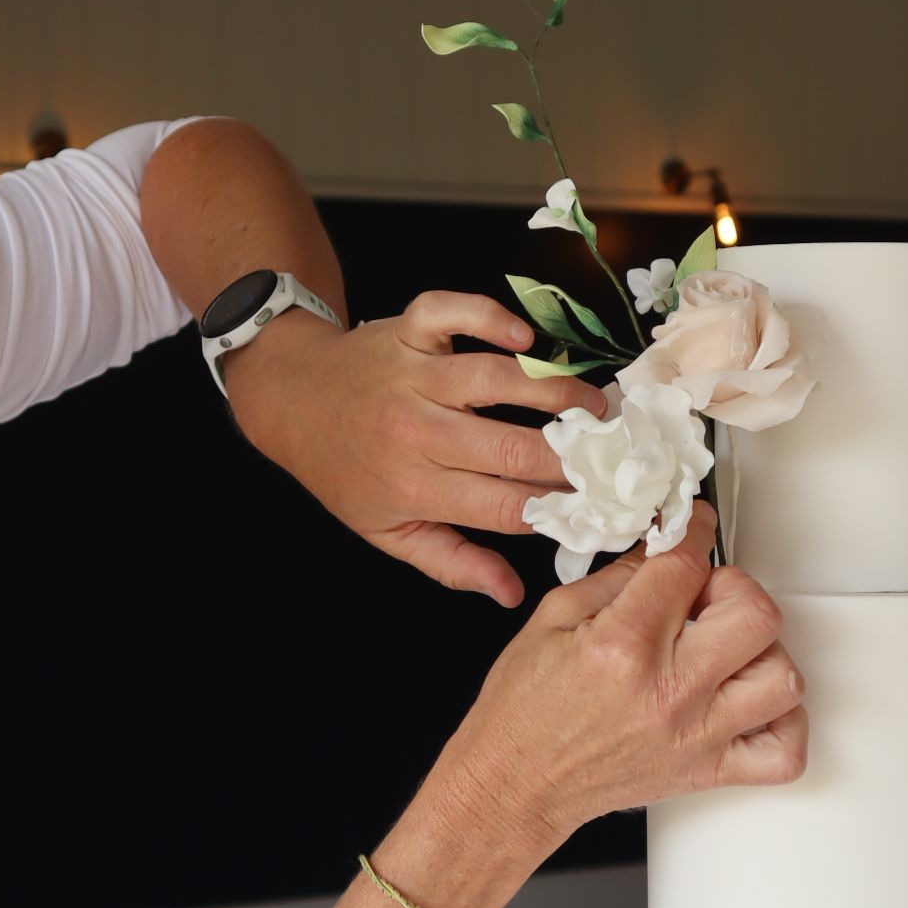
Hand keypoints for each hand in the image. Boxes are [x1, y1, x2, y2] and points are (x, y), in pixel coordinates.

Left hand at [224, 291, 609, 607]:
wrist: (292, 404)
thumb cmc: (348, 473)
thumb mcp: (389, 532)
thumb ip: (452, 563)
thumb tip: (510, 593)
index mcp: (414, 489)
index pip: (502, 505)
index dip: (556, 508)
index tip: (597, 506)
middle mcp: (415, 432)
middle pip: (508, 447)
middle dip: (570, 456)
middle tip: (614, 457)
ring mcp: (412, 376)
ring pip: (495, 379)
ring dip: (554, 391)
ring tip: (594, 406)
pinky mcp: (410, 330)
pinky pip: (452, 314)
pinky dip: (490, 318)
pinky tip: (526, 340)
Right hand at [421, 502, 809, 852]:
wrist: (514, 785)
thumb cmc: (524, 712)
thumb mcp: (552, 619)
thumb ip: (616, 578)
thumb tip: (661, 549)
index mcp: (622, 646)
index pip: (686, 564)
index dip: (693, 529)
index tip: (693, 526)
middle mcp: (668, 692)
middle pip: (754, 615)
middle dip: (732, 587)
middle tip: (703, 595)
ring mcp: (695, 735)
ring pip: (782, 678)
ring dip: (761, 651)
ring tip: (725, 647)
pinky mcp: (706, 772)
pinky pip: (784, 753)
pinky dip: (784, 721)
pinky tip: (750, 698)